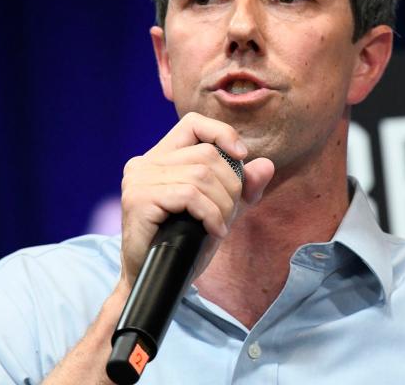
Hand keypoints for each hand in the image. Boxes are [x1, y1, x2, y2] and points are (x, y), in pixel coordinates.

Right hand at [117, 112, 274, 290]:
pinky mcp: (137, 199)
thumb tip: (266, 165)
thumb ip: (242, 189)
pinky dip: (210, 214)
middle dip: (230, 185)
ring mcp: (138, 180)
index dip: (222, 132)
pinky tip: (212, 231)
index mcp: (161, 158)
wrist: (157, 282)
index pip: (193, 123)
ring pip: (201, 174)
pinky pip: (189, 195)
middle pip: (206, 153)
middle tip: (228, 213)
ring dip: (222, 204)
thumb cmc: (184, 245)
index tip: (242, 155)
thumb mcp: (220, 212)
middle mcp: (145, 163)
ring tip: (219, 226)